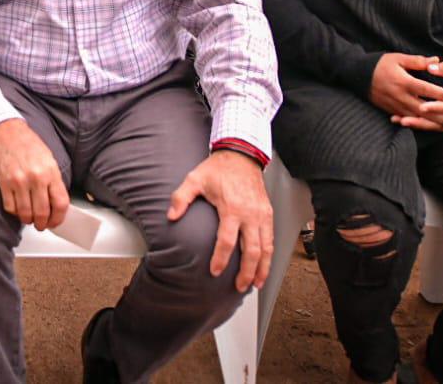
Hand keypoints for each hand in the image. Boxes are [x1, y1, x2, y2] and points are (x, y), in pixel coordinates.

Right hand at [0, 118, 68, 230]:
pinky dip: (14, 212)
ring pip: (25, 213)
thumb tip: (56, 204)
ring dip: (28, 220)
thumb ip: (53, 181)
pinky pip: (10, 207)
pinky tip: (17, 208)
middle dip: (42, 223)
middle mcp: (36, 177)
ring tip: (28, 218)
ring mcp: (19, 181)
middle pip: (43, 212)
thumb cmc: (27, 144)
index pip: (60, 203)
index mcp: (50, 171)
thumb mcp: (48, 159)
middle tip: (41, 225)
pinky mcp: (3, 182)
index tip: (55, 222)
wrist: (5, 131)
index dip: (59, 218)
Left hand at [168, 150, 273, 290]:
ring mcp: (262, 215)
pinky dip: (269, 256)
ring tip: (255, 284)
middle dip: (246, 272)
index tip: (215, 271)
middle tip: (238, 286)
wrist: (241, 156)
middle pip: (252, 251)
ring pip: (266, 248)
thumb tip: (171, 216)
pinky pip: (271, 239)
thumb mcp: (194, 179)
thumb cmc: (218, 169)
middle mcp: (251, 214)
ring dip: (262, 269)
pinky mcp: (268, 214)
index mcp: (232, 208)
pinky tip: (264, 266)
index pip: (227, 240)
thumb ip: (181, 198)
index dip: (221, 259)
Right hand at [369, 52, 442, 129]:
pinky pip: (409, 120)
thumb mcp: (397, 58)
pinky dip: (422, 125)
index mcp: (403, 81)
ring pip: (419, 118)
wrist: (357, 75)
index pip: (426, 89)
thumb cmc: (379, 64)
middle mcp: (400, 96)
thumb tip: (436, 60)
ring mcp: (395, 105)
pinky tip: (434, 128)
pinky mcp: (391, 110)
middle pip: (425, 110)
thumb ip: (417, 61)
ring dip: (436, 124)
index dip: (441, 95)